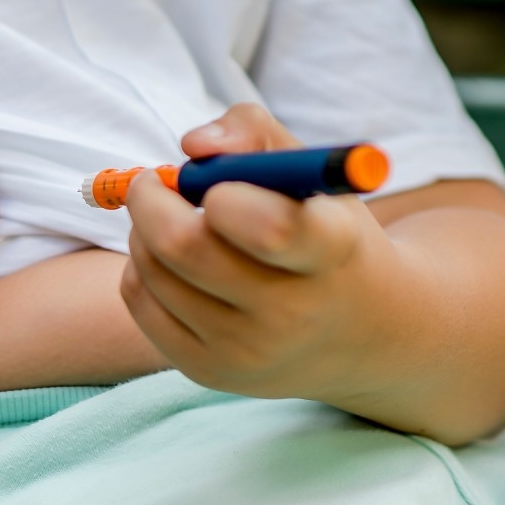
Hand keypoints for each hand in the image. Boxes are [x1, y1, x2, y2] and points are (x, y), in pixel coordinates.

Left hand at [119, 103, 409, 403]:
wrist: (365, 333)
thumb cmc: (325, 230)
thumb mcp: (312, 173)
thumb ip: (254, 133)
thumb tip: (193, 145)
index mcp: (331, 251)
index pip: (271, 228)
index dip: (225, 195)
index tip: (215, 187)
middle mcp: (293, 311)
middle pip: (184, 247)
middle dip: (151, 200)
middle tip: (153, 183)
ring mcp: (247, 350)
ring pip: (151, 270)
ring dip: (143, 231)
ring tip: (171, 222)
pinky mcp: (208, 371)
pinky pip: (139, 301)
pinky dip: (141, 269)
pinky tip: (171, 263)